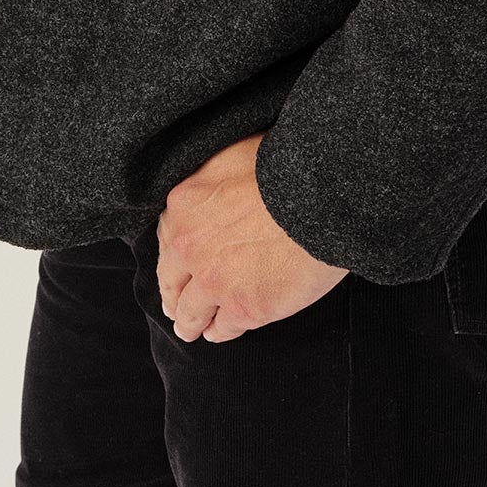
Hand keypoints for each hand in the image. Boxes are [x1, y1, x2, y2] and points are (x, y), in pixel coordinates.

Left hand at [157, 133, 348, 342]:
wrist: (318, 198)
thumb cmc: (282, 168)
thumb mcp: (231, 155)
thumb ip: (209, 176)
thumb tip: (210, 187)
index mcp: (183, 207)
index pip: (168, 240)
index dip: (173, 258)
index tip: (176, 268)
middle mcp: (189, 248)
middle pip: (171, 282)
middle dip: (173, 296)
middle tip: (175, 307)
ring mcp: (214, 282)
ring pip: (190, 313)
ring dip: (189, 322)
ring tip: (192, 329)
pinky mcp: (243, 309)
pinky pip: (223, 328)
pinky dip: (220, 332)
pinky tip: (219, 332)